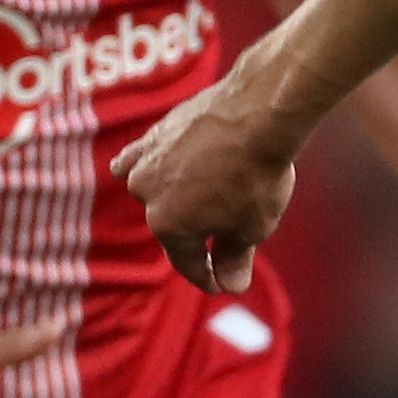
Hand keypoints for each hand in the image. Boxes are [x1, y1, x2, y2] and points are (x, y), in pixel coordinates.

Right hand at [116, 80, 297, 292]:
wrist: (257, 113)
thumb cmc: (256, 175)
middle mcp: (147, 195)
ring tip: (193, 205)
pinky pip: (139, 158)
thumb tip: (230, 284)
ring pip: (153, 192)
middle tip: (222, 243)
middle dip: (195, 237)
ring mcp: (145, 162)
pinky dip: (147, 168)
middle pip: (171, 227)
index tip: (220, 283)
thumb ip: (235, 257)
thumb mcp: (253, 227)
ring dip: (172, 202)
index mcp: (168, 226)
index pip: (187, 262)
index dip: (207, 277)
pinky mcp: (153, 134)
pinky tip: (151, 170)